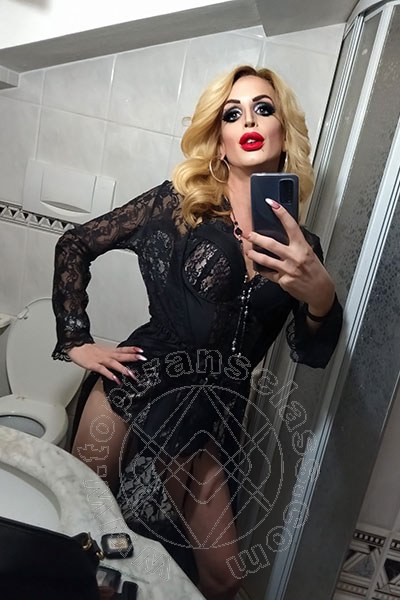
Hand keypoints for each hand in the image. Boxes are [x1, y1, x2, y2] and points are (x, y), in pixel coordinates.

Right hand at [67, 343, 146, 383]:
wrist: (75, 346)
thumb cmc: (87, 350)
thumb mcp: (101, 352)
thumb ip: (110, 357)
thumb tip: (118, 362)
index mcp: (108, 351)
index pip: (122, 349)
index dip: (132, 350)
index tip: (141, 351)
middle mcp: (106, 355)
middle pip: (121, 355)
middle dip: (132, 357)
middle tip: (143, 358)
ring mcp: (100, 359)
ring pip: (113, 363)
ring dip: (123, 369)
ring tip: (132, 374)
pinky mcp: (93, 365)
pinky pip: (102, 370)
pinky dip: (109, 374)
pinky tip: (116, 379)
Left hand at [245, 199, 335, 315]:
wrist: (320, 291)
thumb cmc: (316, 271)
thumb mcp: (310, 253)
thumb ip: (297, 245)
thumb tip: (286, 235)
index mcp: (302, 247)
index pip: (291, 226)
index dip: (281, 213)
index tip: (272, 204)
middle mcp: (294, 257)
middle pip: (271, 244)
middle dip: (257, 238)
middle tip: (248, 234)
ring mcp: (287, 270)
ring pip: (265, 260)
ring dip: (254, 255)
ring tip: (248, 251)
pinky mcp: (282, 281)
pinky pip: (268, 274)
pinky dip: (263, 270)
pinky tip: (258, 267)